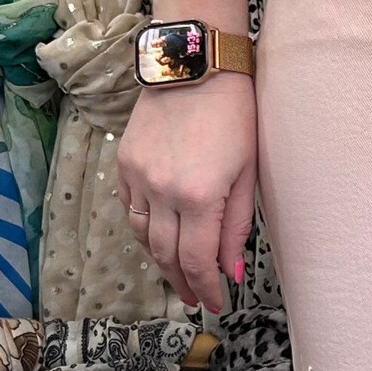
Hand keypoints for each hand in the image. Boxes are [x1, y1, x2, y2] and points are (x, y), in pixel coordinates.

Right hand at [117, 73, 257, 313]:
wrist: (194, 66)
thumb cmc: (234, 117)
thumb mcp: (246, 176)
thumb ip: (235, 227)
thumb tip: (229, 271)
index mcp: (197, 198)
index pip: (197, 262)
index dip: (206, 289)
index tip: (215, 304)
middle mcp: (161, 191)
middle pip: (166, 255)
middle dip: (183, 282)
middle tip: (197, 299)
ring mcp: (138, 176)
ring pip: (142, 236)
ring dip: (161, 260)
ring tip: (179, 274)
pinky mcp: (125, 162)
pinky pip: (130, 209)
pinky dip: (144, 229)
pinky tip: (159, 237)